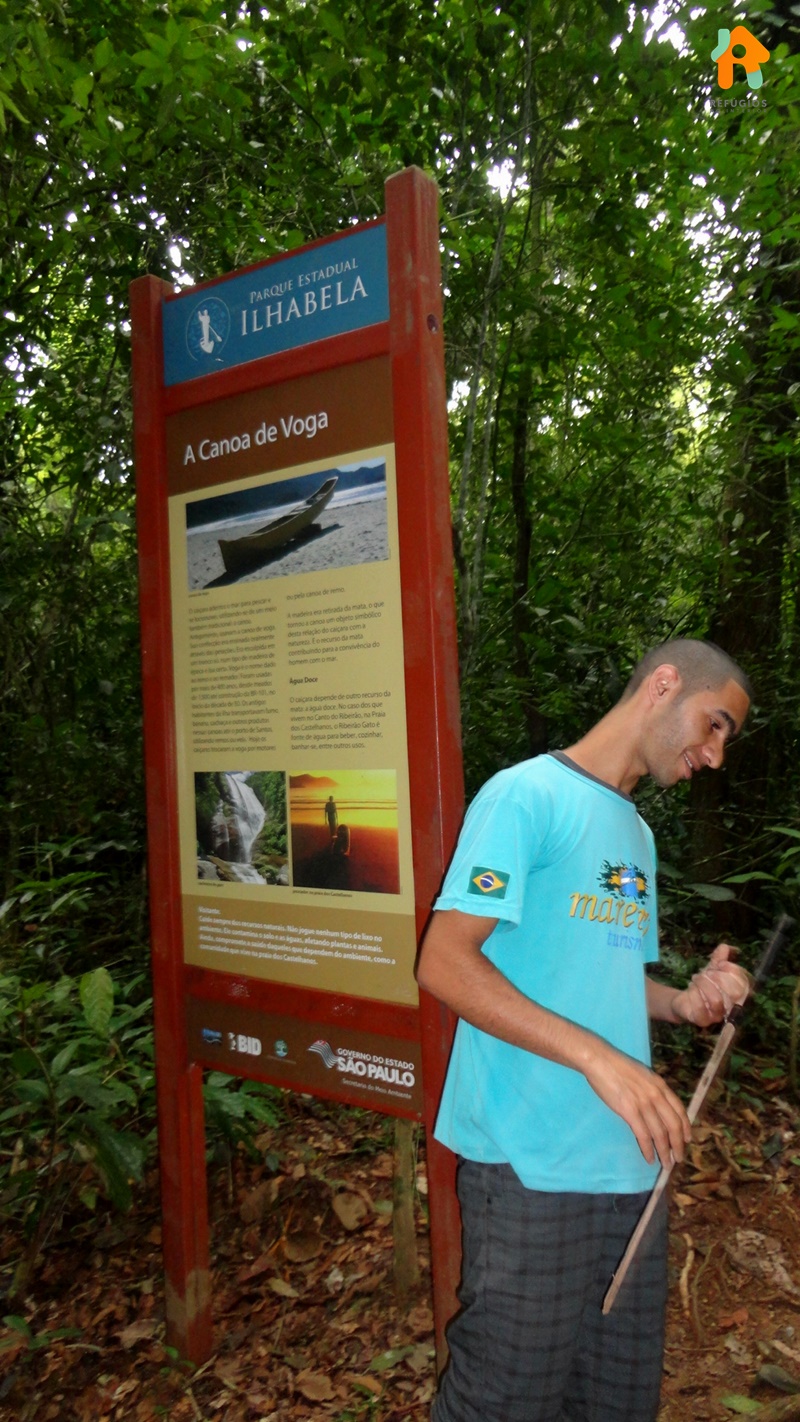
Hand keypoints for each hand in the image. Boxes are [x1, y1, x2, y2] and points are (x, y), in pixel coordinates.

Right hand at [583, 1041, 690, 1169]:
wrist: (600, 1060)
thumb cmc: (618, 1066)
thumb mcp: (643, 1075)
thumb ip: (653, 1089)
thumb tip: (659, 1106)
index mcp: (661, 1085)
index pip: (680, 1110)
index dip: (685, 1127)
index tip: (687, 1139)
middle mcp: (657, 1095)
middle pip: (673, 1125)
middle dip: (678, 1145)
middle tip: (678, 1159)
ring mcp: (644, 1104)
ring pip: (660, 1134)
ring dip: (665, 1152)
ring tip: (666, 1164)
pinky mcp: (630, 1111)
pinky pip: (643, 1135)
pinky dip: (648, 1149)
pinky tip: (649, 1158)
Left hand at [673, 943, 750, 1026]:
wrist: (684, 1000)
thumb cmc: (703, 985)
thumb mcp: (711, 968)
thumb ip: (719, 958)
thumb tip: (725, 947)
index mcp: (737, 994)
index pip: (744, 984)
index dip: (733, 971)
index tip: (720, 963)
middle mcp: (731, 1007)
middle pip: (734, 993)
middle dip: (719, 977)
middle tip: (706, 972)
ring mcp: (717, 1016)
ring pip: (716, 1001)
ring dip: (704, 984)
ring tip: (695, 978)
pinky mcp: (702, 1020)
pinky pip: (701, 1008)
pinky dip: (694, 994)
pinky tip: (691, 989)